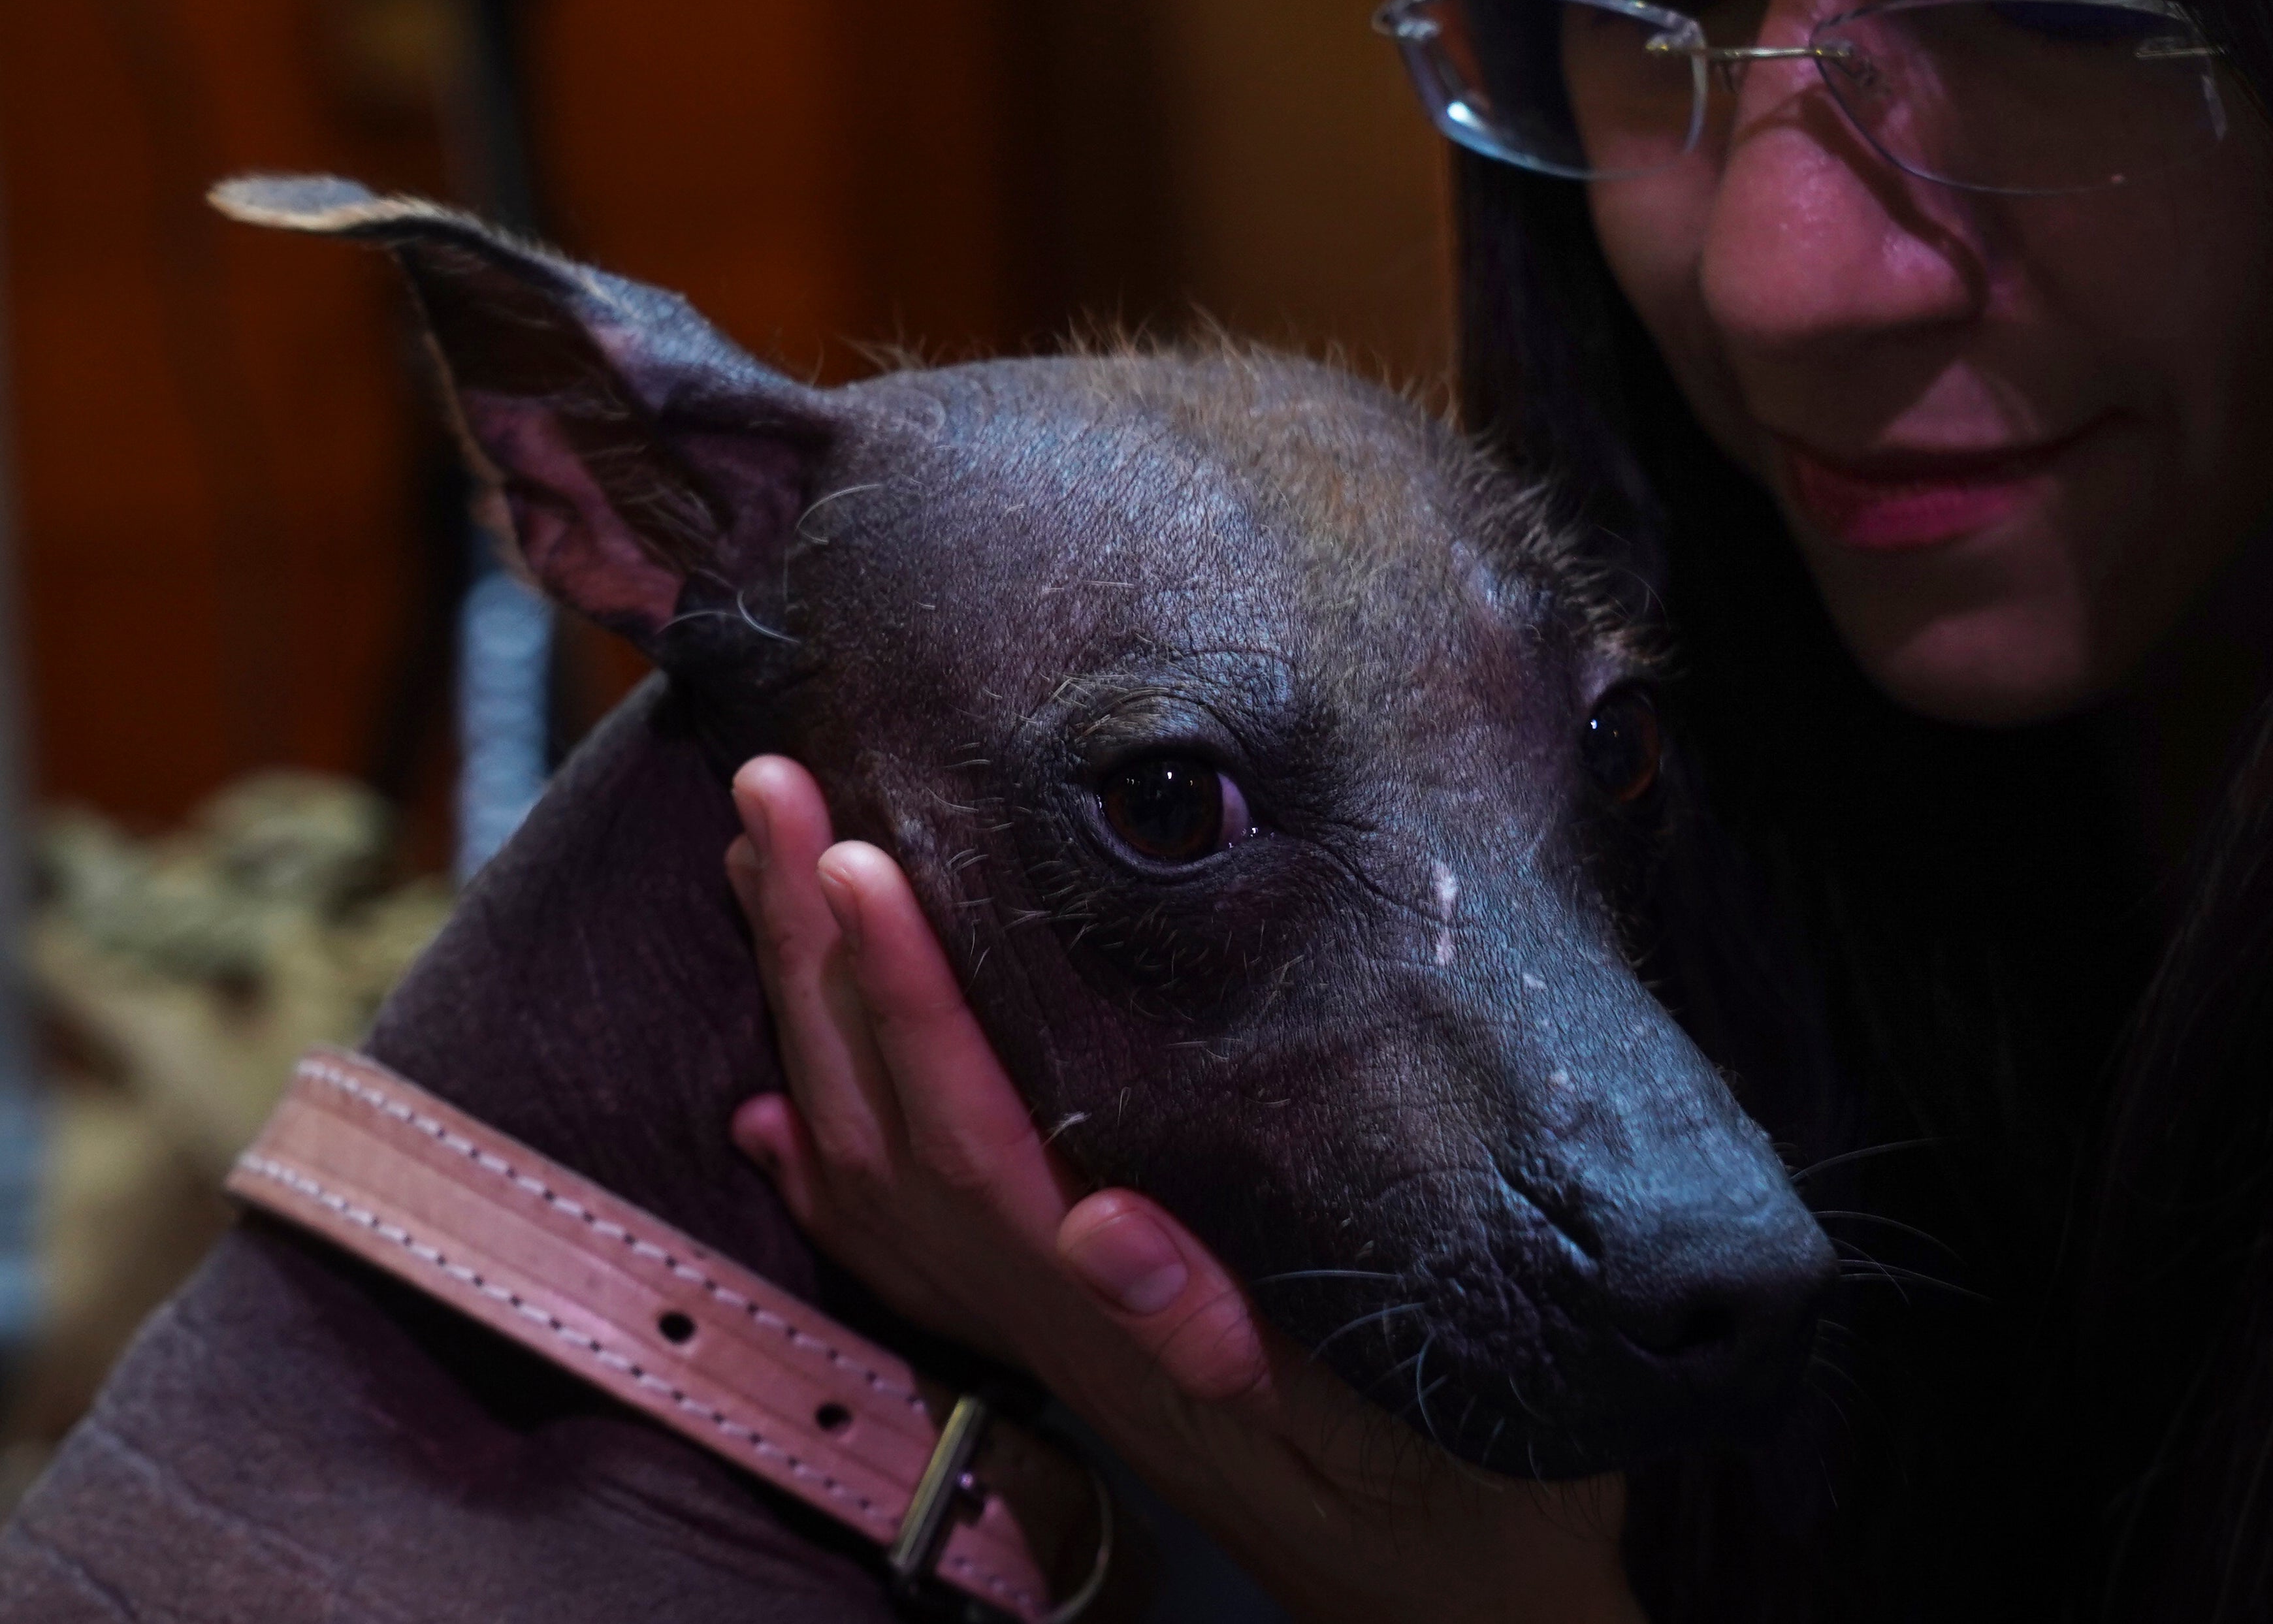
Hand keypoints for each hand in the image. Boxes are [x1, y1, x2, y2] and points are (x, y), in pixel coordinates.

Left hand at [723, 755, 1641, 1623]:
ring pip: (867, 1164)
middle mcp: (1044, 1319)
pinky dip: (822, 1159)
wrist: (1448, 1602)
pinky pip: (896, 1244)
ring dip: (806, 1013)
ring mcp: (1034, 1329)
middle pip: (882, 1126)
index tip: (854, 863)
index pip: (972, 1139)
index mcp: (1115, 1321)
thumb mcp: (1365, 1433)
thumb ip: (1226, 1333)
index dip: (907, 999)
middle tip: (769, 792)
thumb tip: (1102, 1221)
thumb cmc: (1438, 1507)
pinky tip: (778, 1105)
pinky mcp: (1052, 1336)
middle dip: (817, 955)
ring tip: (761, 868)